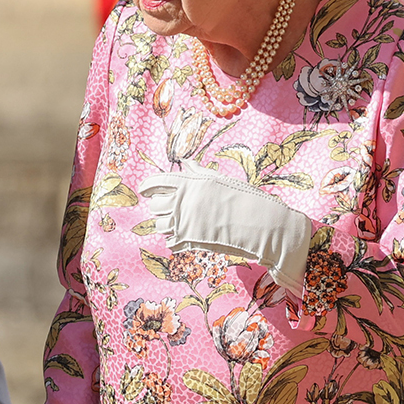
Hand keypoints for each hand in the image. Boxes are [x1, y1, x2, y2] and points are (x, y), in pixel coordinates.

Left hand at [139, 161, 311, 288]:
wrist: (259, 223)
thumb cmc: (242, 198)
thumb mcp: (218, 180)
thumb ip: (197, 172)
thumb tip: (185, 162)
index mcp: (190, 182)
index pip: (156, 182)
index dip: (147, 186)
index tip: (144, 191)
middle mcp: (183, 201)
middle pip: (155, 204)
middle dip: (159, 206)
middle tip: (169, 209)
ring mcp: (185, 221)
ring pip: (160, 224)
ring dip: (166, 224)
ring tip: (178, 224)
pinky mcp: (189, 240)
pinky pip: (170, 241)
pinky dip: (173, 240)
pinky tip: (184, 238)